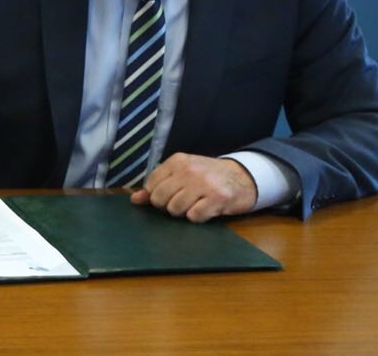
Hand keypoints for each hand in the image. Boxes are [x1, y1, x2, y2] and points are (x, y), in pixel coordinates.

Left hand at [130, 153, 257, 221]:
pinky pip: (194, 216)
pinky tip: (206, 209)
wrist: (242, 176)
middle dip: (167, 206)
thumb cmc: (208, 176)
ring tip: (195, 204)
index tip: (169, 195)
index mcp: (177, 161)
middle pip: (160, 198)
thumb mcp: (183, 173)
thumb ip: (158, 184)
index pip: (151, 185)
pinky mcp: (217, 198)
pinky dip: (198, 217)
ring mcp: (203, 183)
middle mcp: (189, 170)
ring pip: (175, 209)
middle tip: (182, 202)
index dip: (156, 196)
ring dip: (183, 212)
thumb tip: (135, 200)